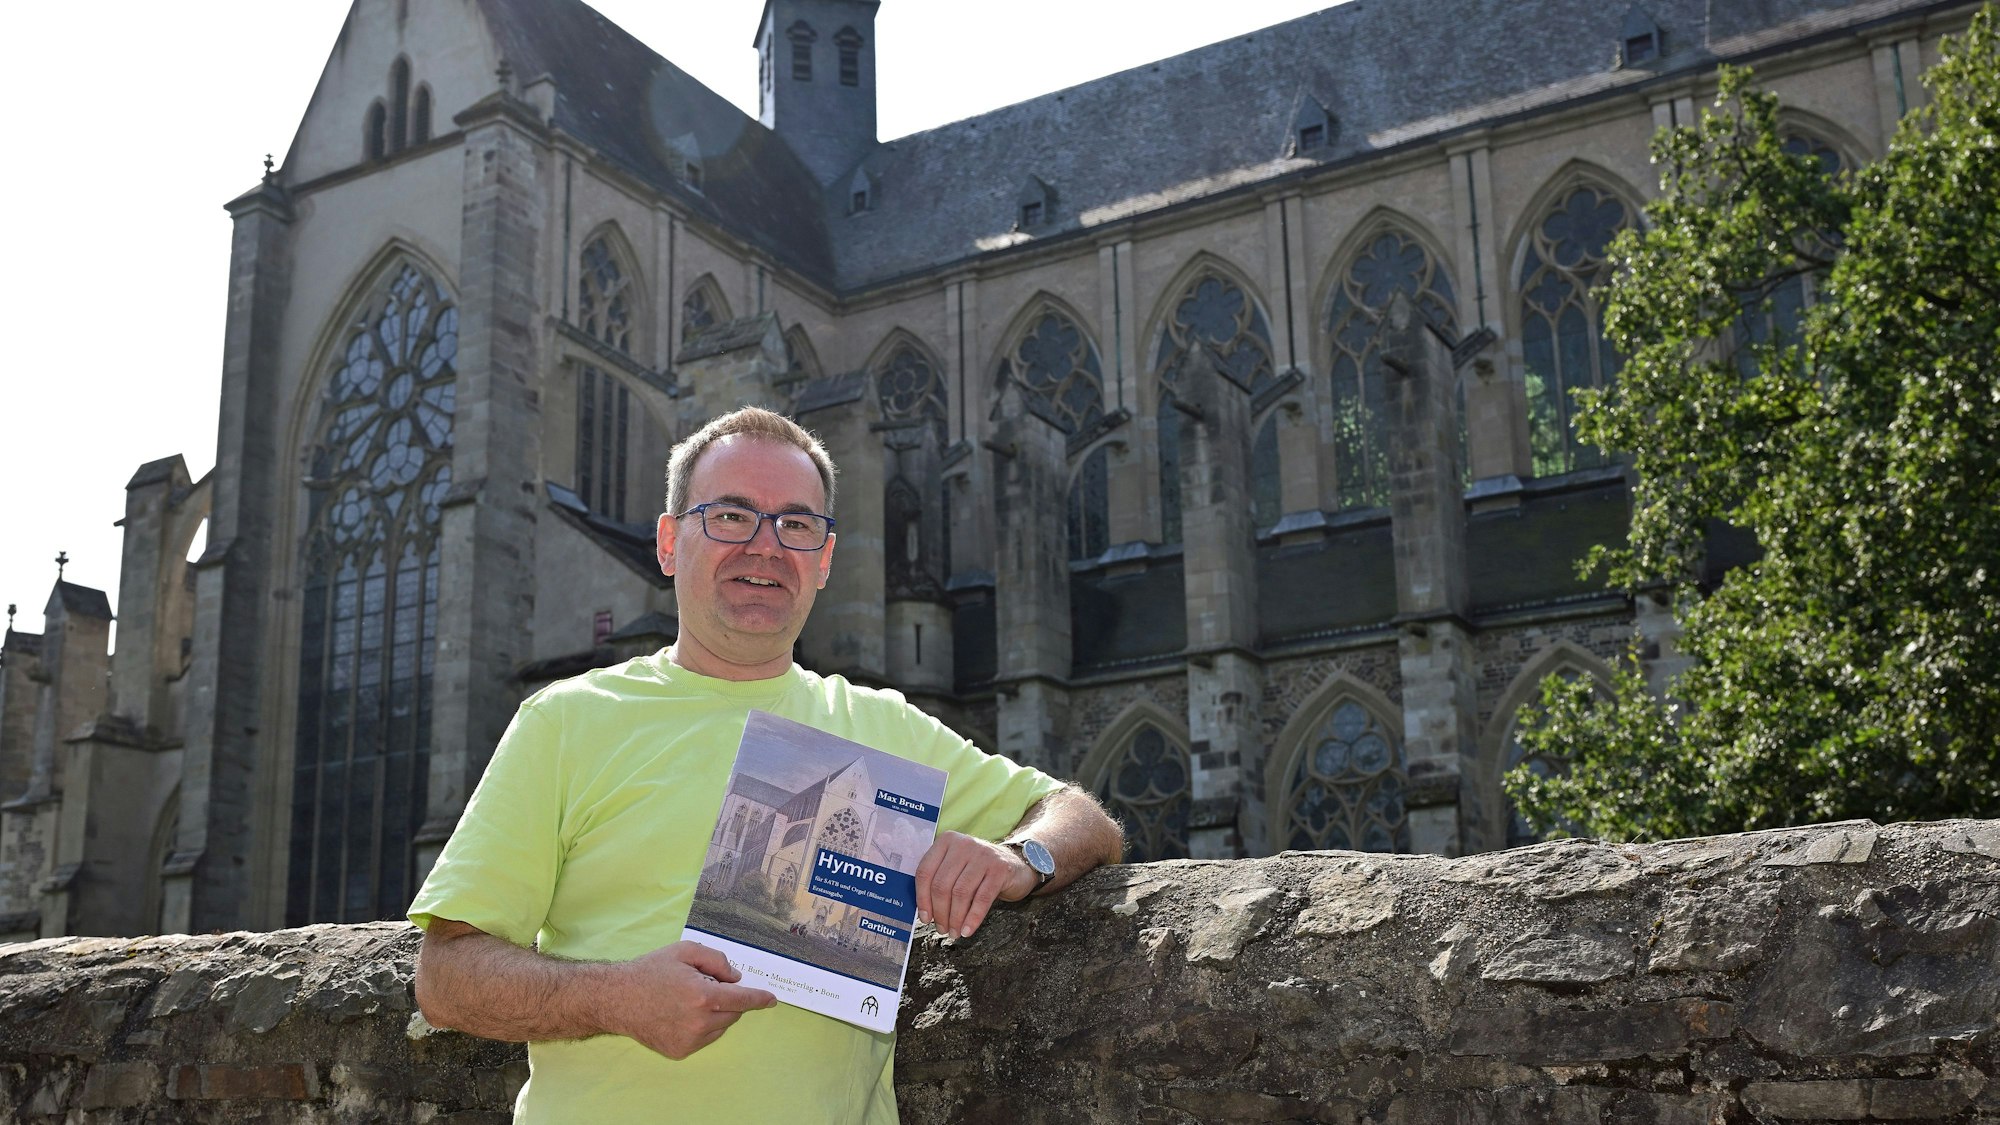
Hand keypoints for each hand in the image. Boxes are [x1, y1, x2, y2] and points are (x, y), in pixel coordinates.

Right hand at [604, 941, 776, 1059]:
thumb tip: (735, 979)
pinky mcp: (680, 1051)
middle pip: (733, 1013)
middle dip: (728, 999)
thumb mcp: (685, 952)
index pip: (742, 999)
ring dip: (716, 1014)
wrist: (617, 999)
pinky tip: (681, 1014)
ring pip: (721, 1027)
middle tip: (704, 986)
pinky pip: (705, 1038)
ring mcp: (689, 1040)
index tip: (771, 1000)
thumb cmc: (651, 971)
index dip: (759, 999)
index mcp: (703, 996)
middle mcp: (699, 1022)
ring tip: (689, 1001)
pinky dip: (703, 1026)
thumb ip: (717, 961)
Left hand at [913, 832, 1037, 938]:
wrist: (1016, 865)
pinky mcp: (999, 868)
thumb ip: (939, 881)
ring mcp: (983, 854)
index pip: (925, 871)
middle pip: (942, 884)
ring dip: (955, 918)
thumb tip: (923, 913)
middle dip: (940, 912)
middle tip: (942, 929)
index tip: (925, 918)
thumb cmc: (979, 871)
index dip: (922, 898)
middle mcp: (964, 844)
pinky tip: (968, 931)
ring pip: (960, 893)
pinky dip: (972, 918)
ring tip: (954, 932)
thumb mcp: (957, 868)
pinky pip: (982, 898)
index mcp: (947, 841)